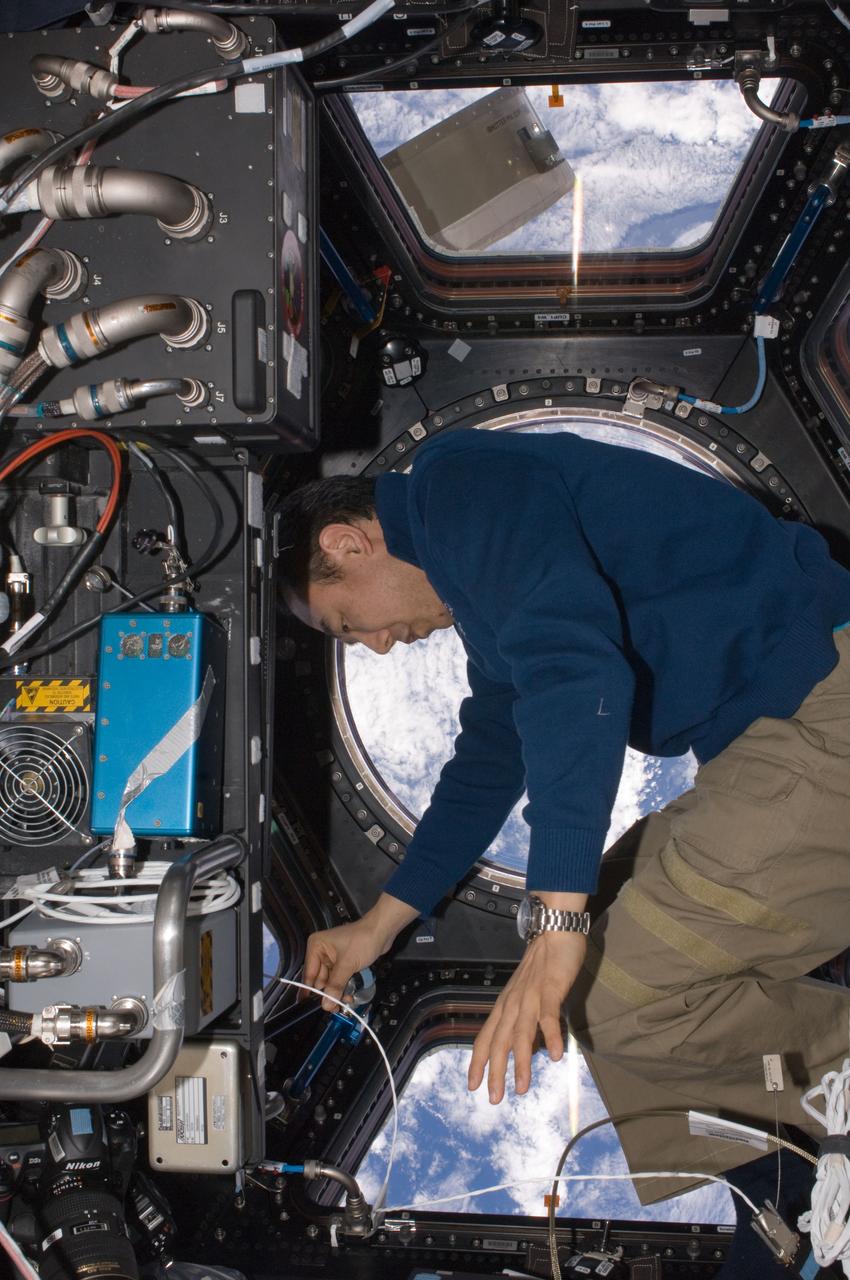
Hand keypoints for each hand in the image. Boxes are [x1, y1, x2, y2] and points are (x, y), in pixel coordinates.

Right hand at [303, 893, 418, 1011]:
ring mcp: (333, 957)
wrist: (382, 931)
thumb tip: (326, 1004)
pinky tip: (349, 994)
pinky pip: (340, 978)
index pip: (309, 973)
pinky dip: (344, 986)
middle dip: (329, 993)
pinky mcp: (343, 962)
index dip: (312, 991)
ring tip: (346, 1000)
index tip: (312, 1006)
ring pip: (331, 981)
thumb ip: (335, 985)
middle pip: (320, 979)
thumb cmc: (363, 940)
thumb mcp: (347, 964)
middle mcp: (322, 951)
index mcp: (316, 946)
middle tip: (335, 1006)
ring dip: (338, 991)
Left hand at [468, 931, 586, 1102]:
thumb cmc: (542, 965)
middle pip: (499, 1042)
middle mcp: (513, 1004)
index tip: (473, 1086)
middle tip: (494, 1098)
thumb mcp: (528, 995)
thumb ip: (527, 1020)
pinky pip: (548, 1017)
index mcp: (505, 1005)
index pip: (486, 1037)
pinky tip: (555, 1056)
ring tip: (521, 1087)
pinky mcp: (550, 990)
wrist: (554, 932)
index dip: (477, 1062)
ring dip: (521, 1062)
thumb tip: (531, 1049)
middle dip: (495, 1072)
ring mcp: (530, 997)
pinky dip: (550, 1036)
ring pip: (521, 1034)